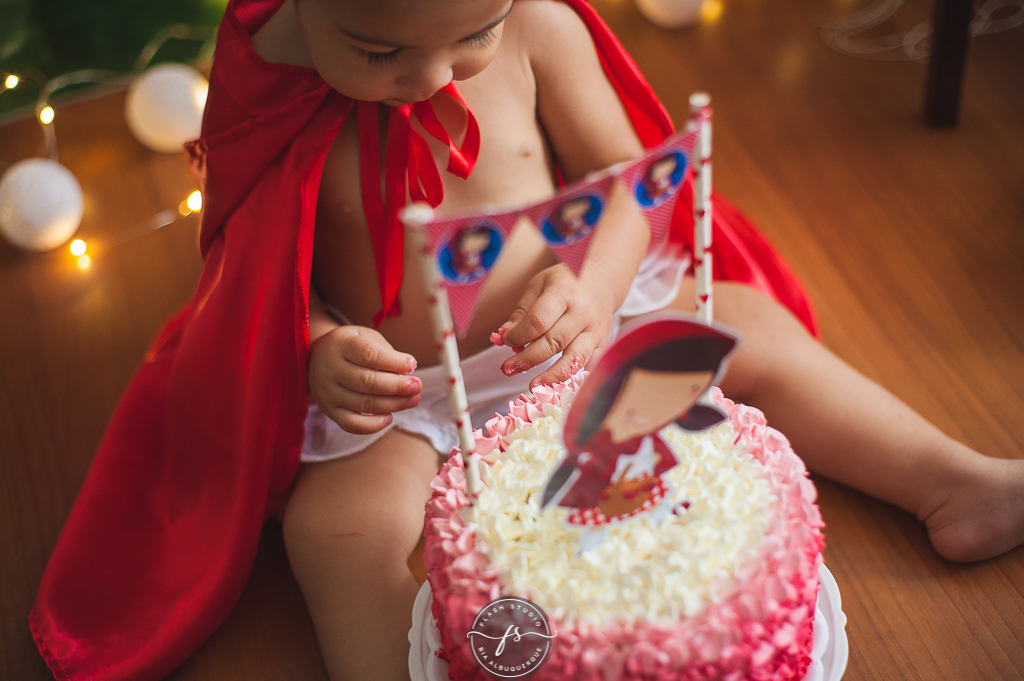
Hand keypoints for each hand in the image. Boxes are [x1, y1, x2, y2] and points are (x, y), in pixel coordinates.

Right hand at [308, 325, 421, 433]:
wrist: (318, 356)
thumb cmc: (352, 347)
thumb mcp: (366, 337)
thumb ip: (385, 353)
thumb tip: (407, 374)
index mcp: (342, 345)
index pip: (368, 354)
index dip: (394, 361)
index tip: (412, 364)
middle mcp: (331, 369)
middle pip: (367, 381)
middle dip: (397, 386)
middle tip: (417, 386)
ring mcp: (328, 392)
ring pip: (363, 404)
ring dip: (393, 404)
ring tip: (413, 400)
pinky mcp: (329, 410)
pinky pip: (351, 424)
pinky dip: (372, 425)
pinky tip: (390, 417)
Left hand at [498, 264, 614, 388]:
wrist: (601, 279)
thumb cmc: (565, 282)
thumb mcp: (539, 285)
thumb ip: (522, 311)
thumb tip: (504, 335)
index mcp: (563, 293)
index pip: (538, 321)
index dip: (518, 335)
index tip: (506, 340)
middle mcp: (583, 312)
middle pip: (553, 342)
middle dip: (528, 358)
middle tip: (508, 368)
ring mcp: (596, 329)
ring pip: (574, 358)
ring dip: (551, 375)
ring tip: (533, 385)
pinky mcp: (604, 342)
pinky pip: (589, 364)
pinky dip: (574, 376)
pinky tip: (557, 384)